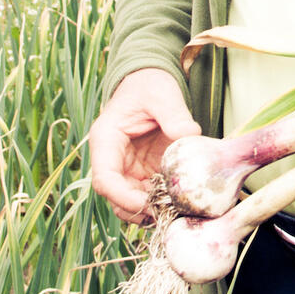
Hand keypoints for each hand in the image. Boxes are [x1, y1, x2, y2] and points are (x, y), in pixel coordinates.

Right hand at [89, 69, 201, 224]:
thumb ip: (175, 115)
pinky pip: (146, 196)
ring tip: (176, 209)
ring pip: (130, 203)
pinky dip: (160, 203)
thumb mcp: (162, 94)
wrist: (150, 82)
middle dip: (139, 209)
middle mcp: (112, 159)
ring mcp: (127, 169)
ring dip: (150, 211)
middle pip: (116, 198)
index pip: (104, 179)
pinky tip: (180, 201)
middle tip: (169, 211)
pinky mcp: (142, 172)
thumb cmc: (150, 85)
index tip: (148, 204)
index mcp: (106, 140)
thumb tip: (190, 137)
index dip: (122, 198)